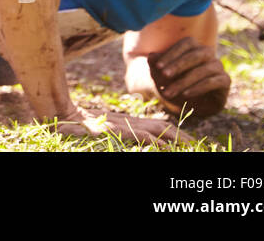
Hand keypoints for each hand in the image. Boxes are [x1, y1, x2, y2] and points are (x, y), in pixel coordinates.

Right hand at [54, 107, 189, 144]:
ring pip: (159, 129)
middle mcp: (130, 121)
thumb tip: (128, 138)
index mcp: (129, 122)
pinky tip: (167, 148)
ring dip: (177, 138)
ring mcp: (125, 125)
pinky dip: (158, 142)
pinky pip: (144, 136)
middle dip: (184, 136)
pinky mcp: (119, 130)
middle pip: (164, 125)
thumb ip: (118, 132)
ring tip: (193, 147)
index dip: (177, 133)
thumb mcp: (102, 131)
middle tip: (201, 146)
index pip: (158, 125)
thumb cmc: (77, 125)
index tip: (191, 142)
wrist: (61, 115)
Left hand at [148, 37, 230, 119]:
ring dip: (184, 81)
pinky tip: (185, 94)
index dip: (171, 53)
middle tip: (164, 75)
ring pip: (203, 70)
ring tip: (169, 92)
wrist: (190, 103)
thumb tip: (151, 56)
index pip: (186, 44)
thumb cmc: (174, 82)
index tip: (157, 66)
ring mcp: (218, 66)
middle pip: (195, 55)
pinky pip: (213, 82)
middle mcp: (208, 54)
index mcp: (194, 46)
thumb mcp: (161, 74)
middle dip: (178, 65)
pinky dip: (198, 88)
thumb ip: (157, 63)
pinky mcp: (225, 80)